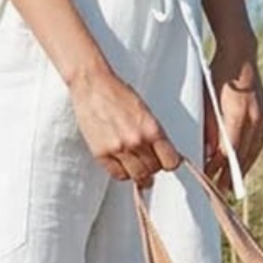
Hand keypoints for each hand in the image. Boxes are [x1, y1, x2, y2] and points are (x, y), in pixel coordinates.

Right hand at [69, 67, 181, 187]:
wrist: (92, 85)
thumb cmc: (117, 94)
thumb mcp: (145, 112)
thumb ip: (154, 134)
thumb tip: (162, 152)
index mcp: (151, 129)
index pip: (170, 162)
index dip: (169, 163)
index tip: (167, 162)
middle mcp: (136, 142)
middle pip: (153, 170)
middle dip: (152, 167)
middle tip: (149, 162)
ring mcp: (118, 149)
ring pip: (137, 176)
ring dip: (139, 174)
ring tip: (137, 167)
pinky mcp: (102, 154)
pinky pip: (118, 174)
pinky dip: (123, 172)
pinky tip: (123, 165)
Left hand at [204, 48, 262, 194]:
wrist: (240, 55)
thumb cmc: (217, 76)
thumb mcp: (206, 101)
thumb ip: (208, 129)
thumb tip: (204, 154)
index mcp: (238, 114)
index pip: (229, 151)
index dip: (219, 168)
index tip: (209, 179)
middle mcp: (254, 117)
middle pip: (242, 155)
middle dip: (230, 176)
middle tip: (220, 192)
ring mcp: (262, 117)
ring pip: (252, 152)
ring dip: (242, 170)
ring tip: (231, 185)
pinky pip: (257, 143)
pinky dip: (249, 157)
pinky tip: (241, 166)